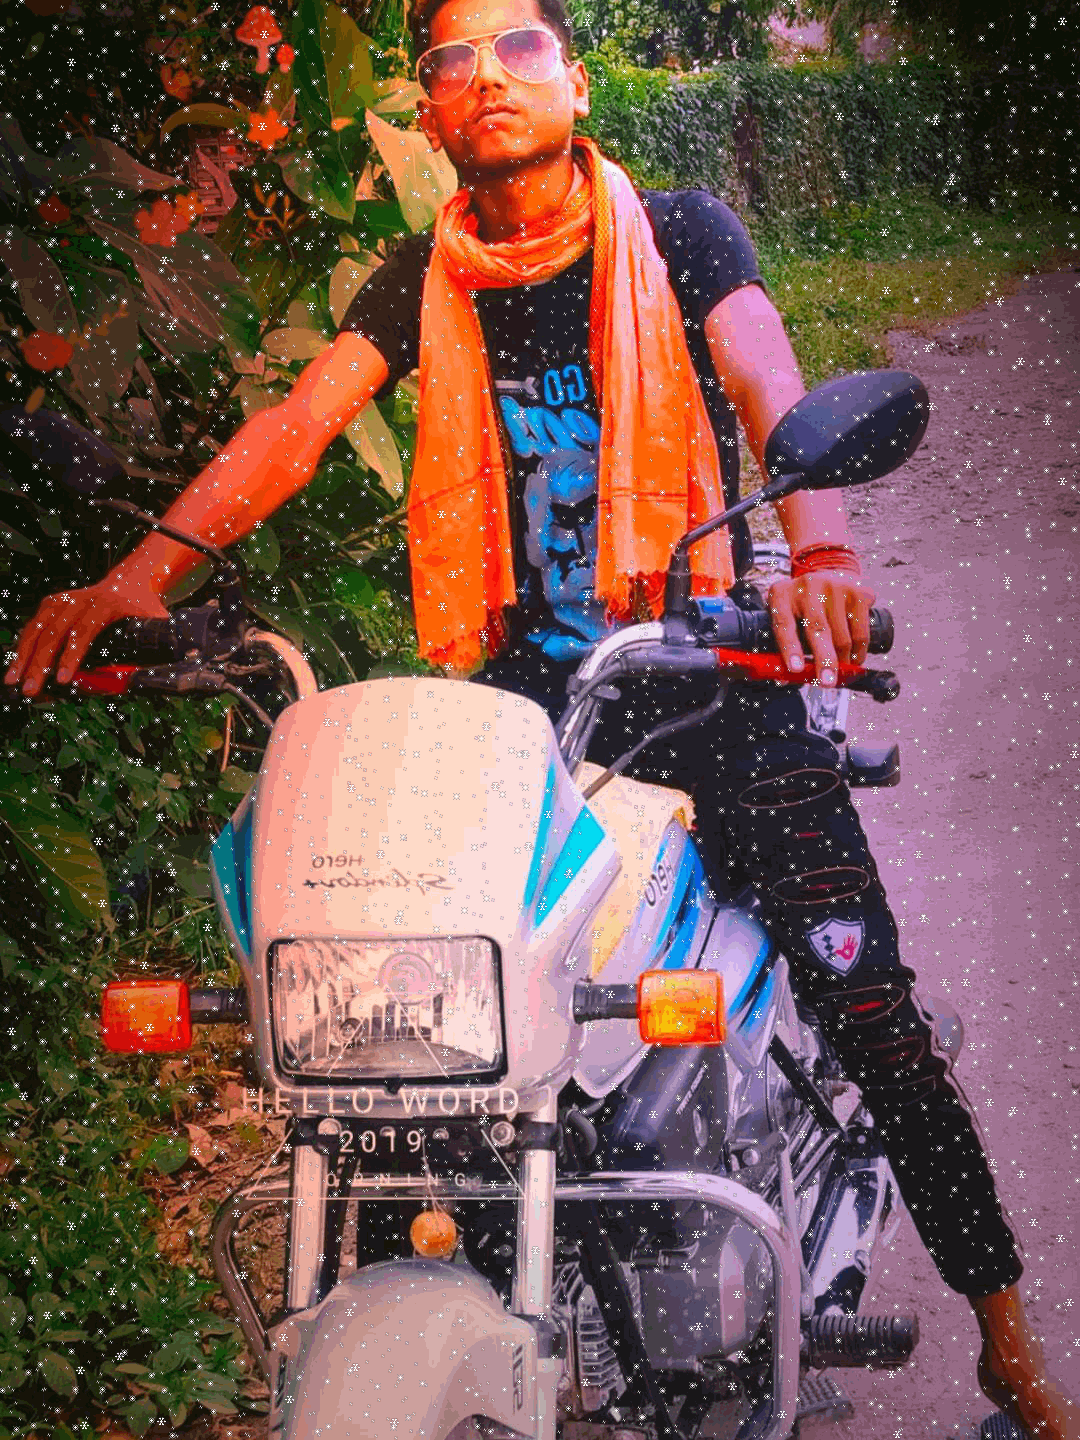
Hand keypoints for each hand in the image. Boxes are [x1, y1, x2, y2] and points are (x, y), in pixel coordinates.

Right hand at [5, 573, 169, 697]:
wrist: (131, 581)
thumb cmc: (143, 609)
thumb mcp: (155, 625)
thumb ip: (154, 649)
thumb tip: (152, 680)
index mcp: (106, 605)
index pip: (85, 631)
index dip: (72, 655)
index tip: (62, 679)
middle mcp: (81, 600)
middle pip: (54, 632)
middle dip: (40, 664)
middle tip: (30, 690)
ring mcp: (64, 600)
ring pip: (38, 628)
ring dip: (23, 655)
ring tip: (13, 681)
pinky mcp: (53, 603)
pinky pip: (34, 625)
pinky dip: (23, 644)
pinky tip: (16, 665)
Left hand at [767, 570, 875, 686]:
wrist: (829, 572)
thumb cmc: (802, 606)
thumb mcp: (786, 613)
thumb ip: (786, 641)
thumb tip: (788, 679)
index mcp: (782, 594)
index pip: (784, 623)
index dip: (790, 648)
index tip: (795, 669)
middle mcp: (808, 586)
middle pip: (817, 628)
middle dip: (824, 660)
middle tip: (827, 683)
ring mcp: (835, 587)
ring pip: (842, 636)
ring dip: (843, 661)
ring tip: (841, 673)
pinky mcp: (858, 592)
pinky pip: (860, 632)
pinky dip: (859, 652)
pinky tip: (855, 660)